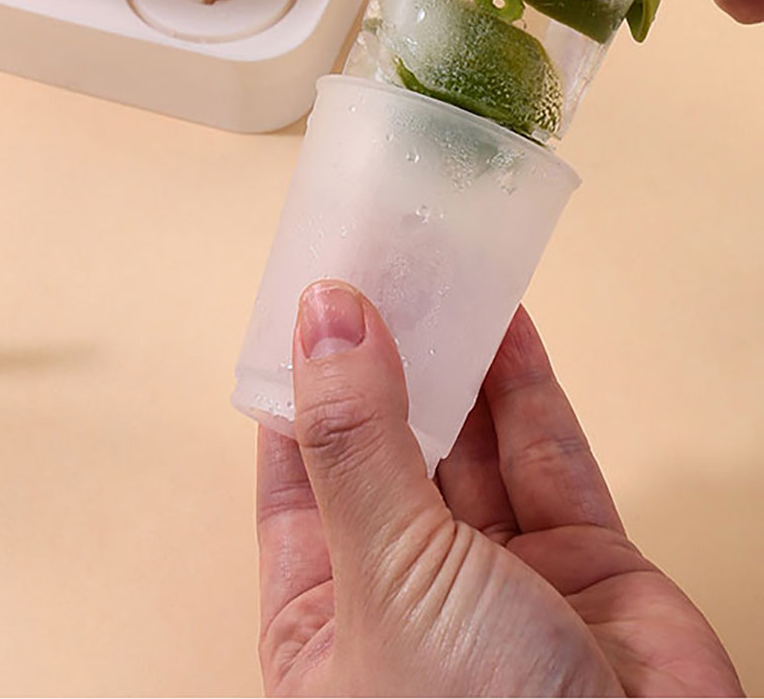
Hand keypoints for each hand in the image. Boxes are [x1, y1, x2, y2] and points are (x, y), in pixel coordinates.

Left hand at [257, 283, 740, 697]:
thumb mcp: (387, 575)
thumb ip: (358, 439)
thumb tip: (324, 318)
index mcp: (323, 628)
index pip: (294, 475)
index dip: (298, 381)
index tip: (305, 290)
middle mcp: (409, 603)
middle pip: (385, 447)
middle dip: (383, 354)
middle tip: (379, 253)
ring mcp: (502, 587)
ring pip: (470, 443)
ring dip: (455, 356)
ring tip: (437, 264)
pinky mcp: (587, 572)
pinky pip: (546, 460)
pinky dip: (525, 387)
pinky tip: (502, 317)